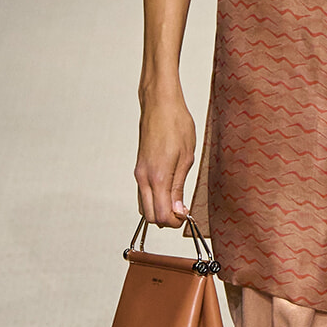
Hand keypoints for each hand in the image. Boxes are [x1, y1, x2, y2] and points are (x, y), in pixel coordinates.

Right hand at [134, 92, 197, 227]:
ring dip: (159, 209)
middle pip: (149, 216)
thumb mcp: (186, 158)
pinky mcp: (139, 168)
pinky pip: (143, 193)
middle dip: (166, 219)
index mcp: (157, 177)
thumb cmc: (175, 124)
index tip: (186, 215)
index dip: (175, 221)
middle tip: (183, 211)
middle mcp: (144, 178)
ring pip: (144, 205)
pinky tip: (168, 191)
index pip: (161, 215)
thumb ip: (179, 187)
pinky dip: (154, 199)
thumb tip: (178, 210)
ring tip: (178, 200)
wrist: (160, 104)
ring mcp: (139, 173)